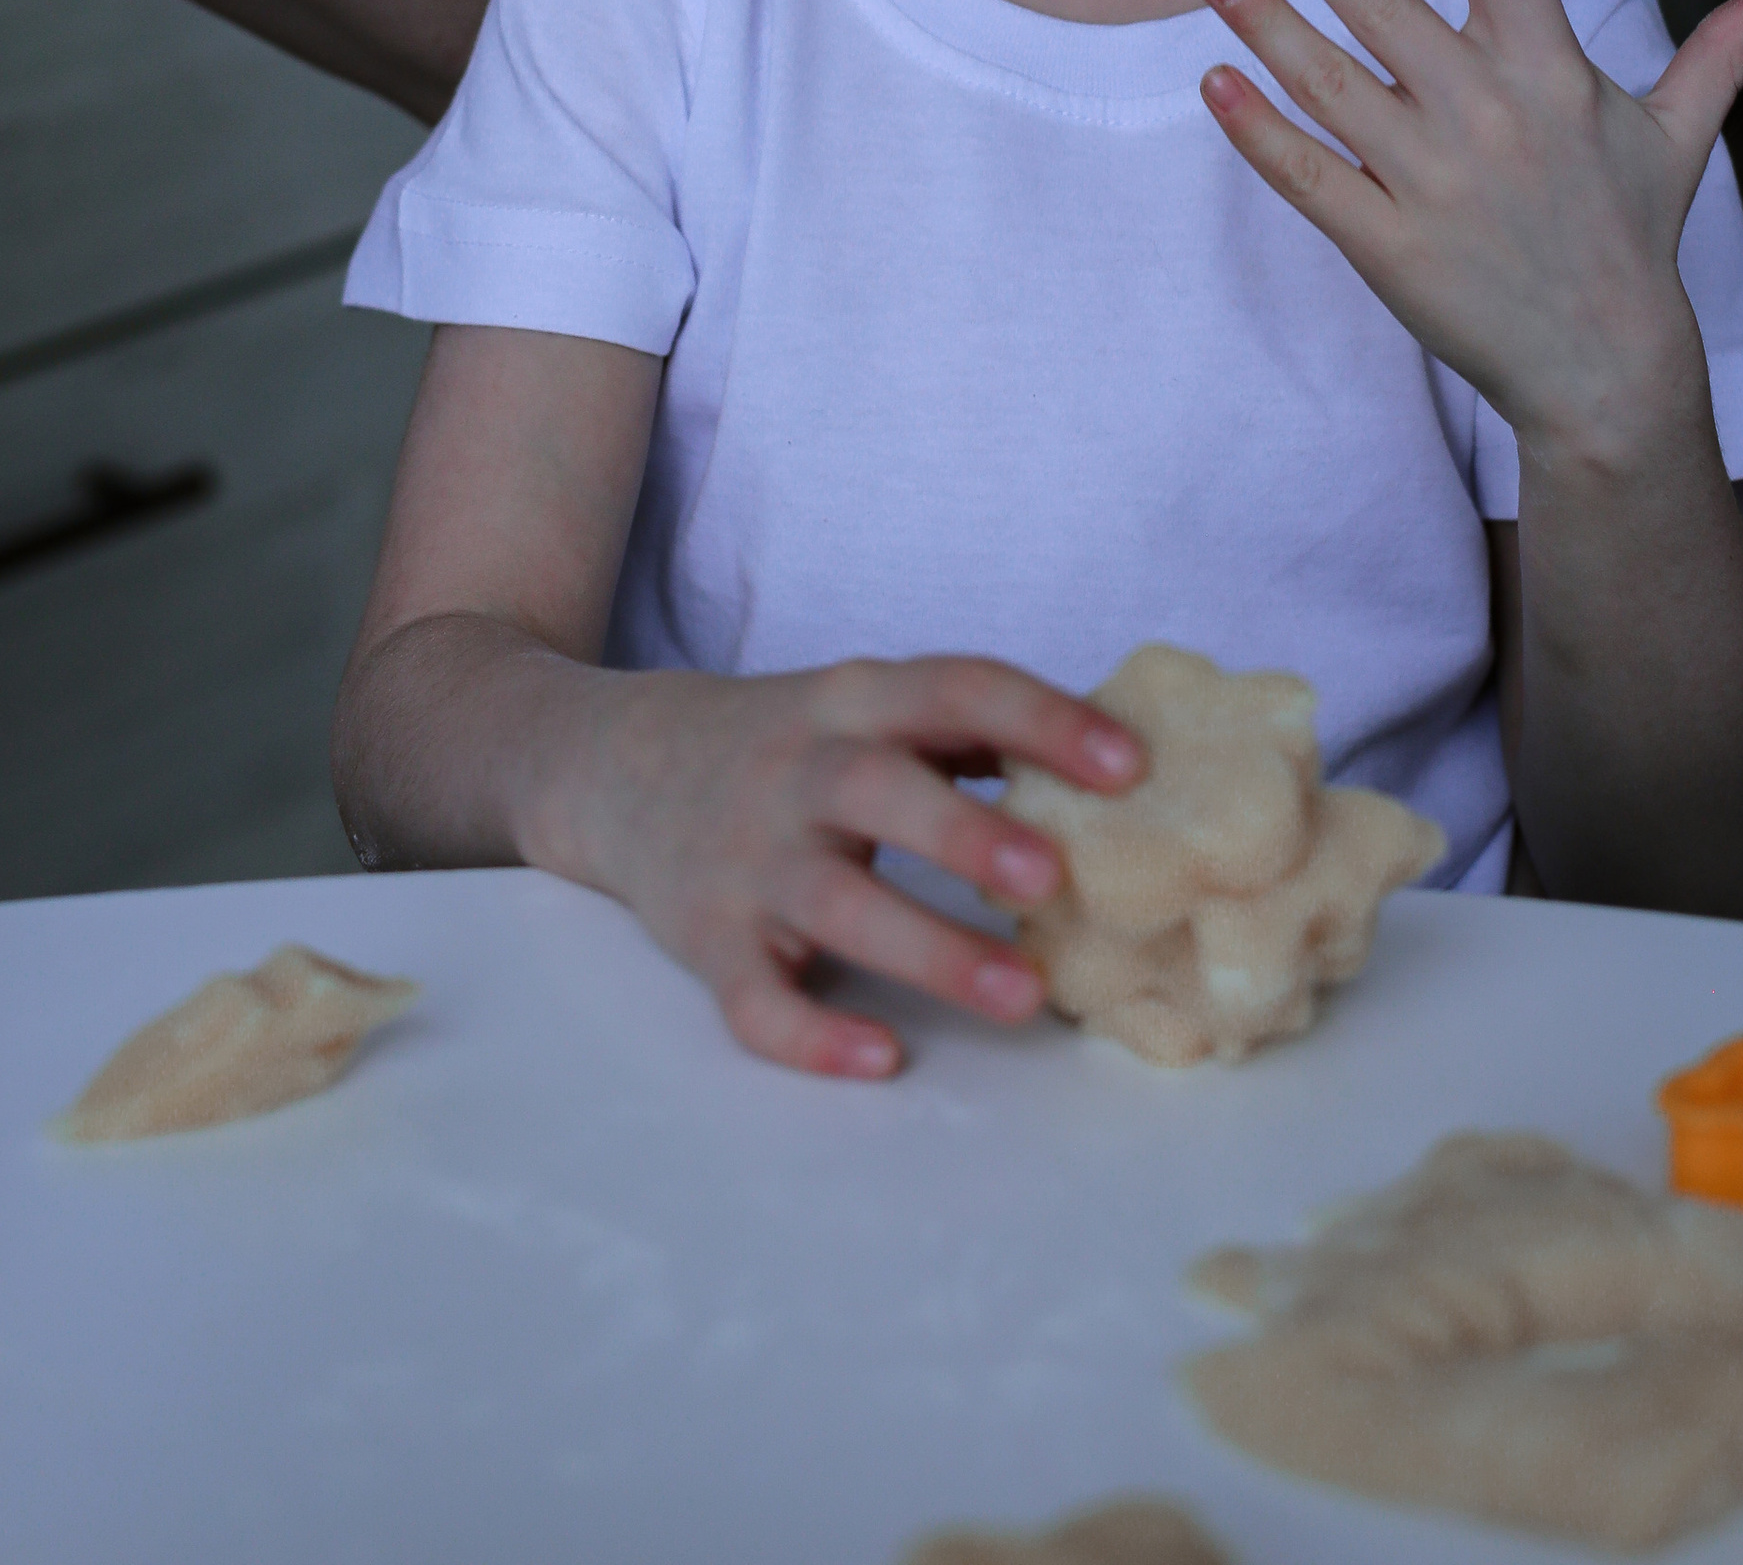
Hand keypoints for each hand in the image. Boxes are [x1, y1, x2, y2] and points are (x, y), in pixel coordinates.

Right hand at [575, 656, 1143, 1080]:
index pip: (952, 687)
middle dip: (964, 831)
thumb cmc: (784, 746)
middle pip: (878, 787)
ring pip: (833, 903)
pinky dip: (813, 1033)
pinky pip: (754, 997)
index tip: (1130, 764)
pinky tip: (883, 1056)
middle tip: (1053, 873)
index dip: (1041, 719)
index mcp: (851, 701)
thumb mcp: (860, 707)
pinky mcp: (707, 940)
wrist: (613, 766)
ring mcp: (746, 859)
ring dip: (929, 946)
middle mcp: (796, 772)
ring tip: (1022, 994)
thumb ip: (964, 730)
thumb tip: (1112, 763)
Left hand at [1191, 0, 1742, 462]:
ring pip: (1330, 85)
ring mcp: (1435, 185)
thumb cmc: (1633, 241)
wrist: (1605, 373)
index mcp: (1554, 77)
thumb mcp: (1678, 138)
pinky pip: (1309, 175)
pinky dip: (1257, 130)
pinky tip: (1216, 83)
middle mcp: (1491, 120)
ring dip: (1262, 23)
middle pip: (1387, 13)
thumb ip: (1720, 54)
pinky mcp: (1389, 247)